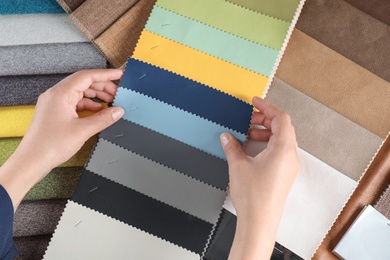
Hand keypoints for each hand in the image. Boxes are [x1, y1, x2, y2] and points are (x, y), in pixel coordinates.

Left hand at [0, 69, 123, 208]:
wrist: (32, 161)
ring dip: (96, 96)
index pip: (86, 77)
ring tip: (111, 102)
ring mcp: (54, 103)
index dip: (105, 75)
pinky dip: (88, 105)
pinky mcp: (55, 112)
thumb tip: (118, 111)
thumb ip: (103, 119)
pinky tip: (99, 111)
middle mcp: (56, 95)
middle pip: (83, 83)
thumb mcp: (82, 131)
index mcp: (60, 94)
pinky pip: (75, 103)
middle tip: (118, 93)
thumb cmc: (50, 145)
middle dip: (102, 87)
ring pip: (80, 93)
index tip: (119, 74)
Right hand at [220, 97, 298, 259]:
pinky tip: (251, 149)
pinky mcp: (284, 175)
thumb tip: (226, 136)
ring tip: (247, 134)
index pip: (281, 119)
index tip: (254, 102)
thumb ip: (232, 147)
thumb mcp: (238, 166)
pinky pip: (279, 151)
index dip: (267, 107)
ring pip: (281, 140)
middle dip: (265, 120)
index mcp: (284, 149)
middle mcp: (291, 156)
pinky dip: (267, 144)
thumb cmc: (253, 196)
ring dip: (265, 133)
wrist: (259, 222)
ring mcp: (289, 166)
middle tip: (248, 119)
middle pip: (283, 128)